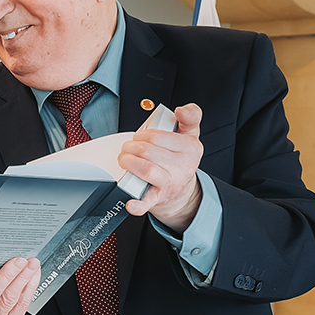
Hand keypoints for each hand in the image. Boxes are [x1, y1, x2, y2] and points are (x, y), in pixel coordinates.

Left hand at [118, 103, 203, 231]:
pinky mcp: (159, 198)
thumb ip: (190, 117)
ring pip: (145, 169)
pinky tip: (130, 203)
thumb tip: (182, 110)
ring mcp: (171, 183)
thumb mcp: (190, 135)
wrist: (180, 190)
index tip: (141, 136)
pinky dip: (137, 204)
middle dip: (131, 146)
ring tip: (124, 159)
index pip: (157, 135)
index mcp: (190, 148)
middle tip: (128, 148)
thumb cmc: (180, 159)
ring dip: (128, 162)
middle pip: (147, 151)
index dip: (142, 134)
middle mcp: (183, 166)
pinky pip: (147, 201)